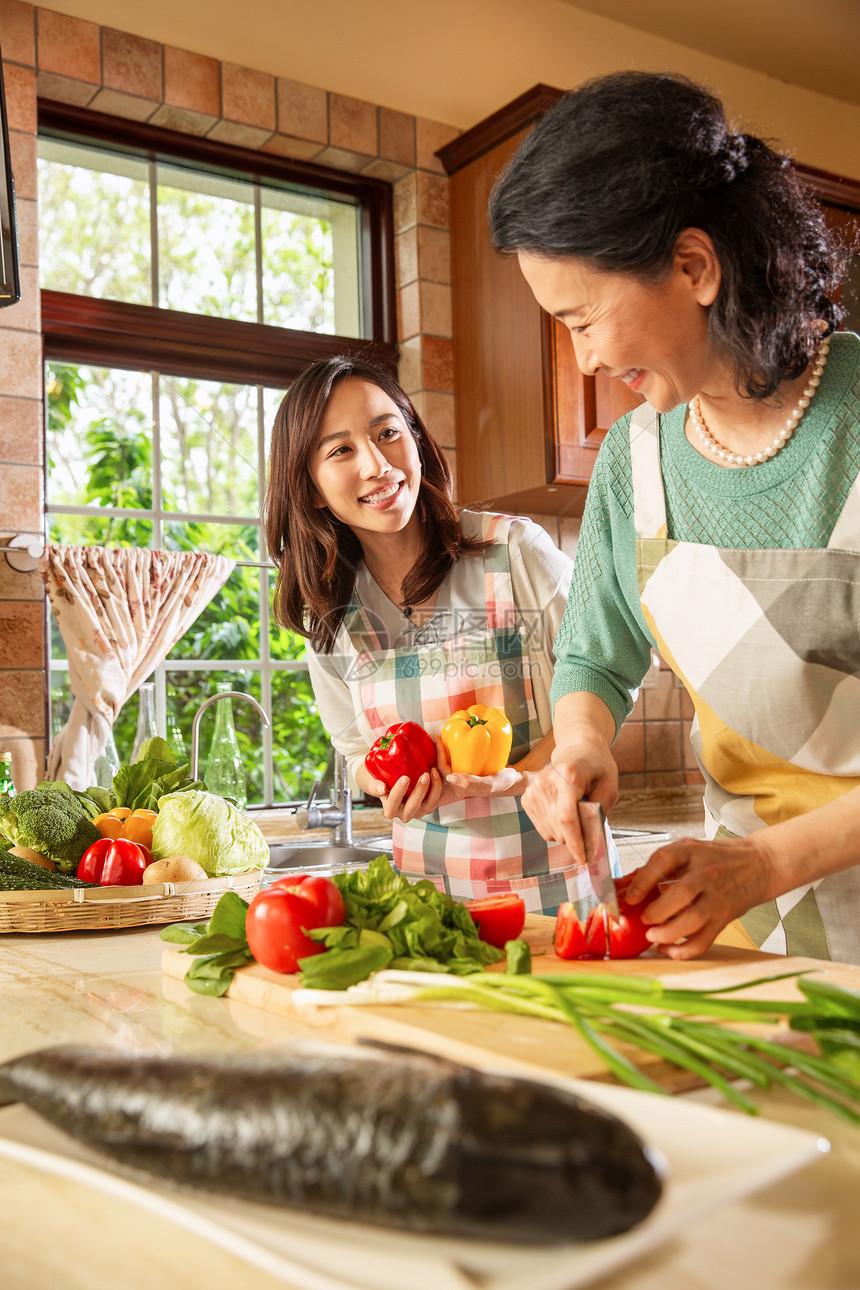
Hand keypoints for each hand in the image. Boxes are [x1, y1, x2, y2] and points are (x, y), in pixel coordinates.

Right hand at [353, 760, 445, 822]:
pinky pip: (436, 800)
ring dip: (434, 789)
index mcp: (390, 810)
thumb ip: (375, 786)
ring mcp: (418, 812)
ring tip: (434, 772)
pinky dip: (439, 788)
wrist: (390, 785)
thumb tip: (381, 788)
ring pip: (429, 805)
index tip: (404, 777)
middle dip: (420, 790)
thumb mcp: (374, 783)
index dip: (399, 791)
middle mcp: (404, 815)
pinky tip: (438, 774)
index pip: (394, 802)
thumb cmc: (381, 782)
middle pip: (414, 806)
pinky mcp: (427, 807)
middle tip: (425, 774)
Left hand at [436, 740, 523, 802]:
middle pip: (442, 767)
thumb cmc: (503, 782)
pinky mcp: (468, 771)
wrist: (514, 779)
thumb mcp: (489, 783)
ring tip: (443, 737)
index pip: (443, 771)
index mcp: (459, 789)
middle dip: (438, 752)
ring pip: (448, 764)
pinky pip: (456, 761)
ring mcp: (463, 778)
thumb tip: (450, 778)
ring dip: (444, 752)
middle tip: (438, 736)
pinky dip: (453, 751)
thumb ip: (470, 783)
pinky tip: (454, 740)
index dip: (439, 755)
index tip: (439, 739)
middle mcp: (458, 784)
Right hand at [521, 731, 617, 862]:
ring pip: (551, 833)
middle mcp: (545, 781)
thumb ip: (599, 813)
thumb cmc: (597, 767)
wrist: (577, 748)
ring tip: (578, 813)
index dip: (576, 843)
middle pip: (559, 828)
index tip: (585, 860)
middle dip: (577, 840)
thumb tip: (588, 841)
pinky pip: (544, 829)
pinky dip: (557, 829)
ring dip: (567, 834)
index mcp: (568, 775)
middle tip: (591, 832)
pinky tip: (565, 813)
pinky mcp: (527, 797)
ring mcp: (532, 789)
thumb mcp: (610, 787)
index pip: (567, 818)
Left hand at [622, 833, 775, 958]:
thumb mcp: (689, 849)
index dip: (643, 880)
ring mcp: (717, 897)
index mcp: (692, 851)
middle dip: (656, 911)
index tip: (630, 897)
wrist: (757, 865)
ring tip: (652, 936)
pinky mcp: (724, 918)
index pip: (664, 860)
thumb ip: (660, 866)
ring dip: (669, 933)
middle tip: (643, 919)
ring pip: (693, 920)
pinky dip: (684, 950)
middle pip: (680, 894)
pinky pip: (704, 940)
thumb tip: (625, 886)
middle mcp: (706, 874)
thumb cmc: (715, 858)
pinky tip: (667, 949)